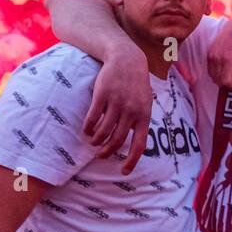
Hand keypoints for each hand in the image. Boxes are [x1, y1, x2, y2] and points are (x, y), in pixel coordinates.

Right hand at [83, 40, 151, 171]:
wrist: (127, 59)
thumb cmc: (136, 84)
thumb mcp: (144, 102)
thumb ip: (140, 121)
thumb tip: (134, 143)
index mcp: (144, 116)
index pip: (139, 145)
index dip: (131, 160)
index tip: (124, 171)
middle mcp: (131, 111)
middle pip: (117, 140)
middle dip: (107, 151)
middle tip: (100, 155)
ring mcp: (117, 103)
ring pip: (104, 131)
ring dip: (96, 140)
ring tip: (93, 142)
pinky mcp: (103, 95)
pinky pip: (93, 117)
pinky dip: (89, 127)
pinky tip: (87, 131)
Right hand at [207, 22, 231, 89]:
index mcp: (228, 59)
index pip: (226, 82)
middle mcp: (217, 58)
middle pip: (218, 81)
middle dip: (227, 83)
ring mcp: (211, 56)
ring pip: (213, 77)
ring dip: (221, 79)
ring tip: (231, 70)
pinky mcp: (208, 55)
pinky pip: (210, 71)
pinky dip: (216, 73)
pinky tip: (225, 67)